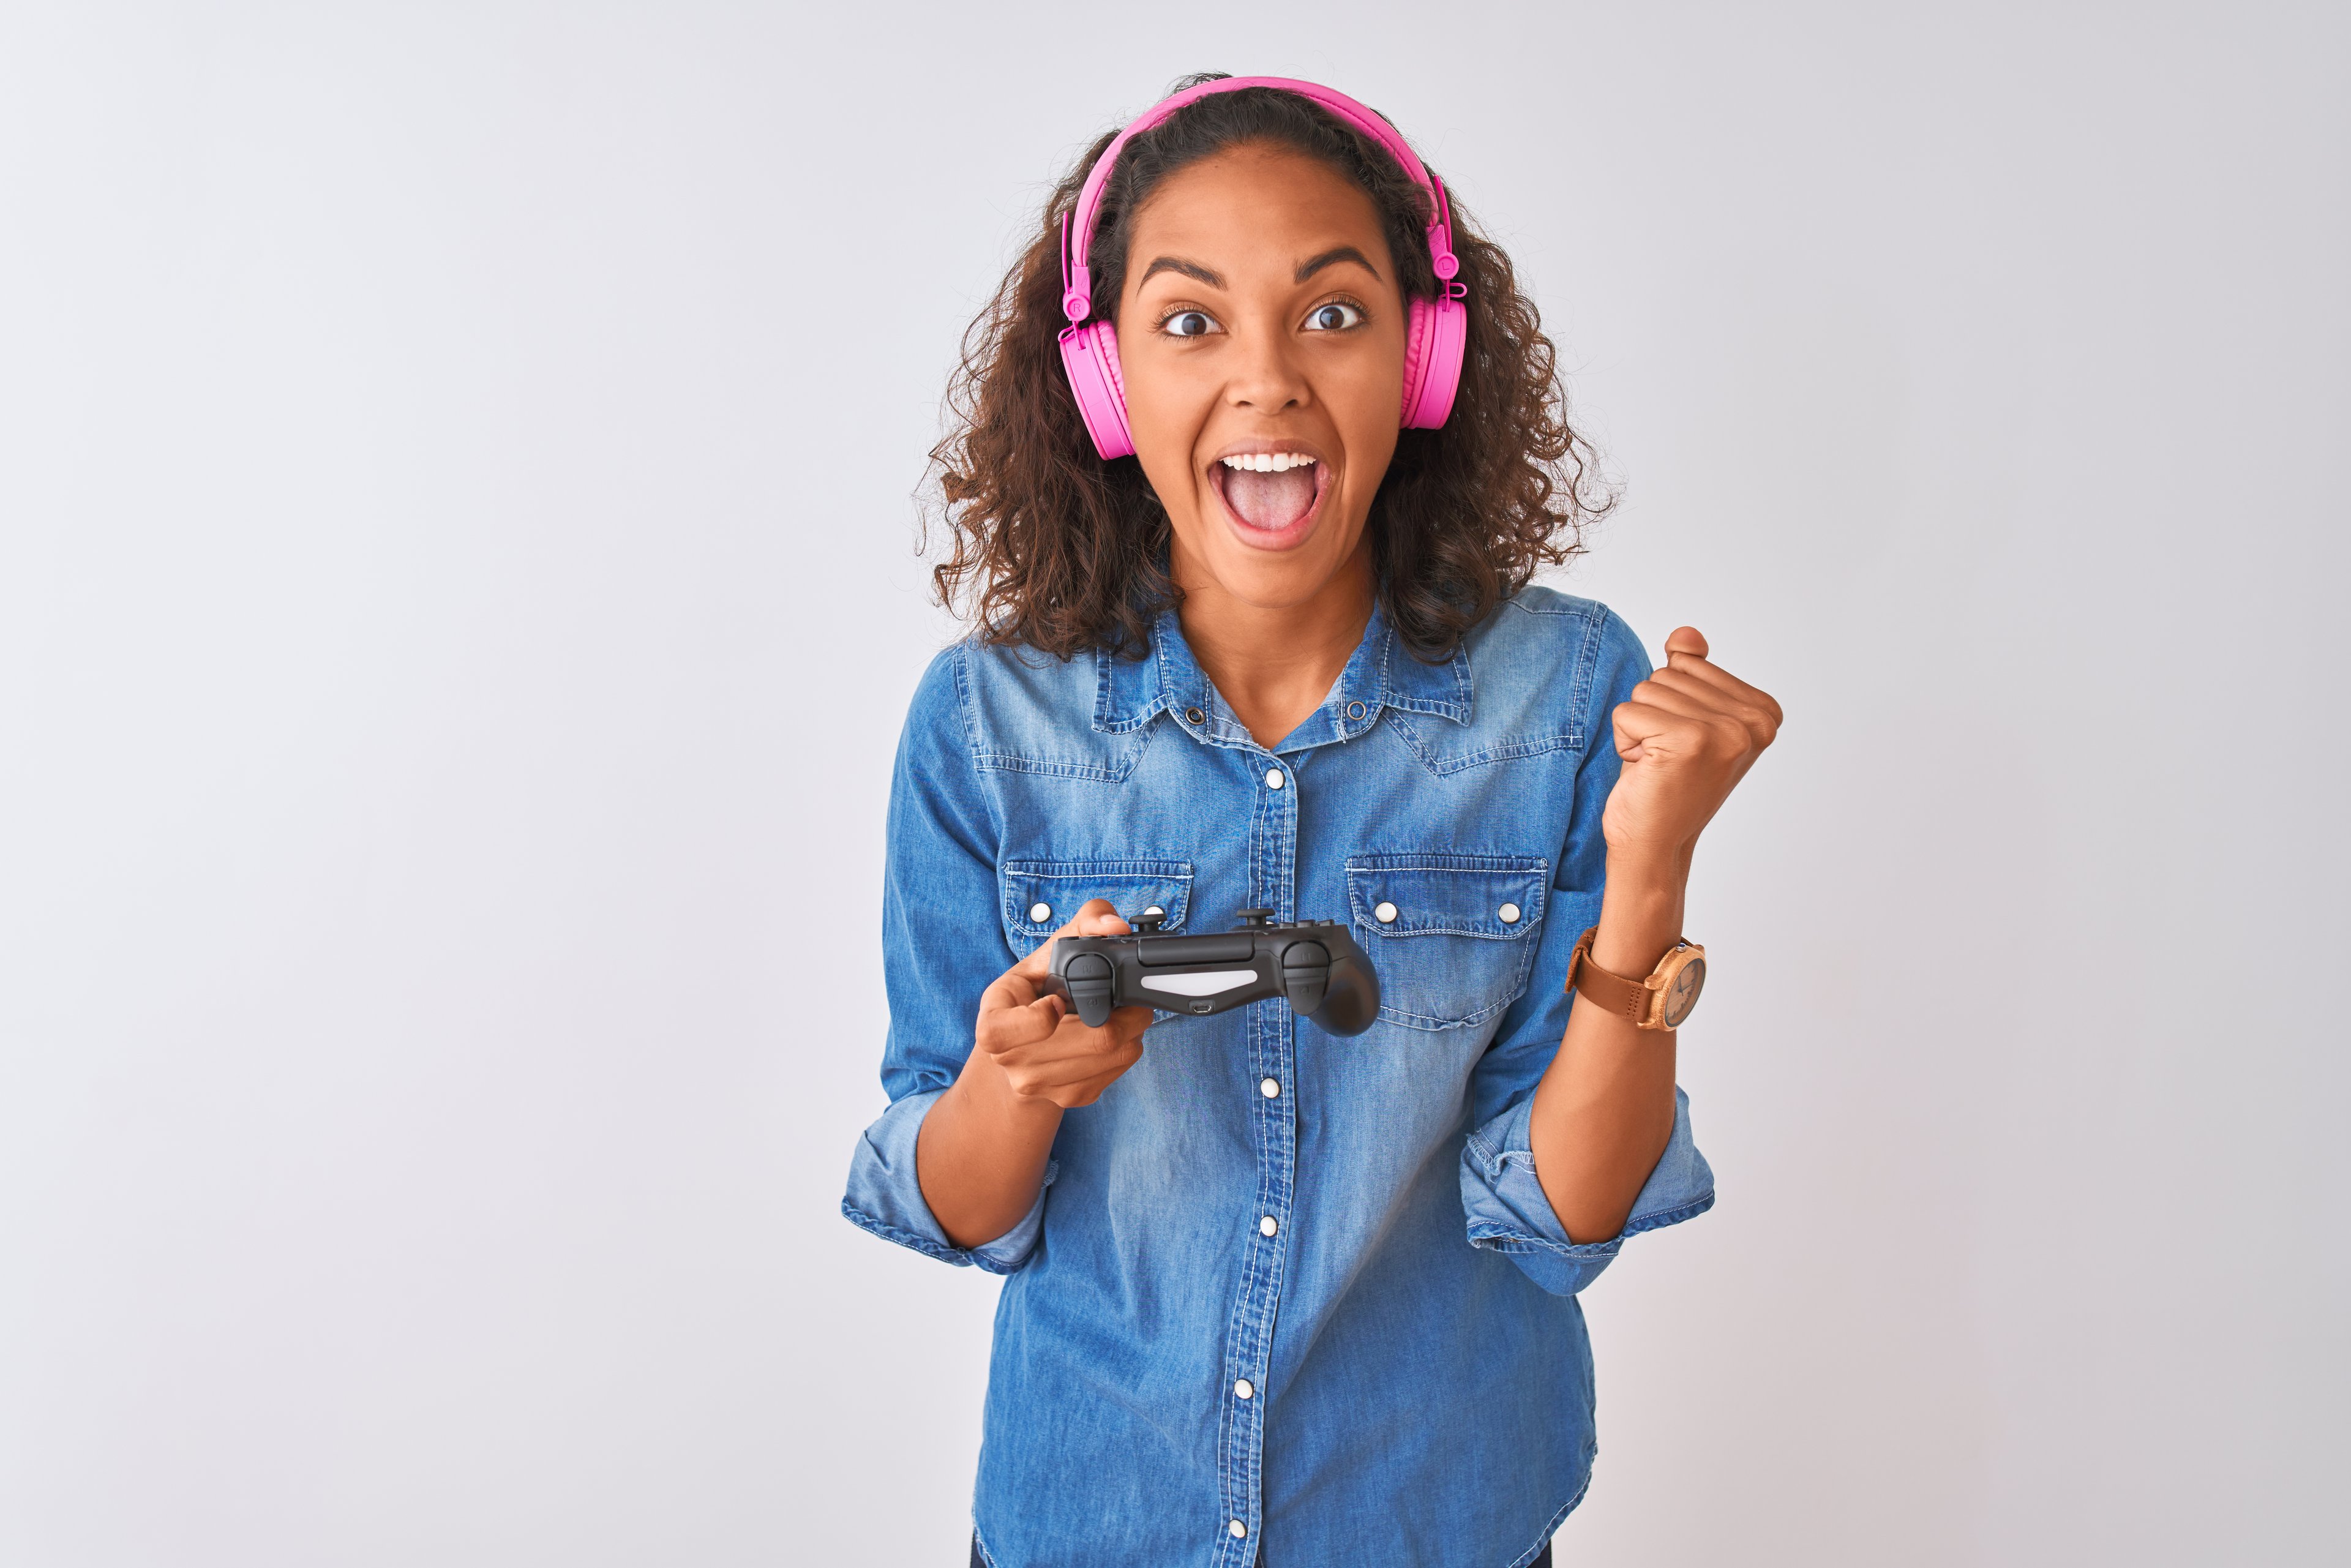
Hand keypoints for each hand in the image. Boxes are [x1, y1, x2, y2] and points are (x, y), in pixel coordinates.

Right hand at [970, 898, 1153, 1108]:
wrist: (1024, 1046)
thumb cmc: (1034, 992)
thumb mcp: (1044, 954)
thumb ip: (1083, 924)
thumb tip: (1115, 926)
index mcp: (994, 1026)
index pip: (1008, 1032)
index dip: (1041, 1017)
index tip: (1058, 1000)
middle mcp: (1013, 1063)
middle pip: (1093, 1039)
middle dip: (1124, 1012)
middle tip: (1127, 996)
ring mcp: (1043, 1085)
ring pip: (1114, 1054)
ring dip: (1132, 1028)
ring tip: (1122, 1011)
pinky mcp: (1072, 1097)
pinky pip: (1118, 1070)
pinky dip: (1128, 1047)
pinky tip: (1115, 1034)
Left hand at [1602, 627, 1781, 863]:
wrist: (1654, 844)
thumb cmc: (1667, 782)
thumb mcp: (1684, 717)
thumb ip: (1691, 671)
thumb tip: (1686, 635)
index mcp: (1763, 711)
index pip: (1689, 663)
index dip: (1672, 703)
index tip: (1687, 746)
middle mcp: (1753, 721)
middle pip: (1667, 673)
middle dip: (1654, 715)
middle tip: (1669, 759)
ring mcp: (1726, 731)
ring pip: (1647, 689)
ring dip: (1639, 729)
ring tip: (1659, 764)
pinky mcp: (1690, 741)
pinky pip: (1628, 711)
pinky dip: (1625, 740)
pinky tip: (1647, 770)